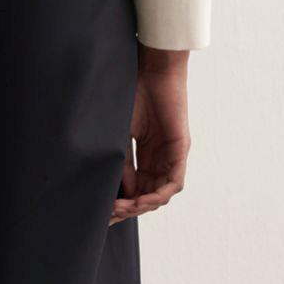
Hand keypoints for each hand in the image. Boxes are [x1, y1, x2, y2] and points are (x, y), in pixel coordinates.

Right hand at [111, 46, 189, 224]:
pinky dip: (160, 193)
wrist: (151, 68)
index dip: (121, 202)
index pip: (135, 188)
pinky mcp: (180, 149)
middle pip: (148, 195)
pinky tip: (144, 198)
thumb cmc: (132, 93)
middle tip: (112, 215)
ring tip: (126, 207)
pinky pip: (174, 181)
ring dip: (144, 204)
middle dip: (130, 208)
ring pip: (161, 192)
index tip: (102, 212)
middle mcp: (159, 158)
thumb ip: (121, 163)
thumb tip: (117, 193)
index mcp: (144, 155)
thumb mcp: (120, 134)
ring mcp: (171, 155)